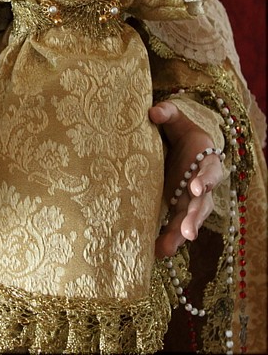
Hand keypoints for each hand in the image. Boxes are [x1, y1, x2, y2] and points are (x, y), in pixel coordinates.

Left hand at [150, 101, 223, 258]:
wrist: (180, 146)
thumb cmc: (180, 132)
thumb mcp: (176, 119)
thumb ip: (167, 113)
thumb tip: (152, 112)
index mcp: (206, 163)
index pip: (210, 172)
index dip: (206, 180)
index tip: (199, 186)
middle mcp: (201, 186)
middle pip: (202, 205)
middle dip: (194, 218)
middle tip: (188, 231)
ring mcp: (189, 201)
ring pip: (189, 221)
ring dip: (180, 235)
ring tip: (168, 248)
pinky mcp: (176, 209)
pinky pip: (174, 227)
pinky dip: (166, 239)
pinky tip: (155, 251)